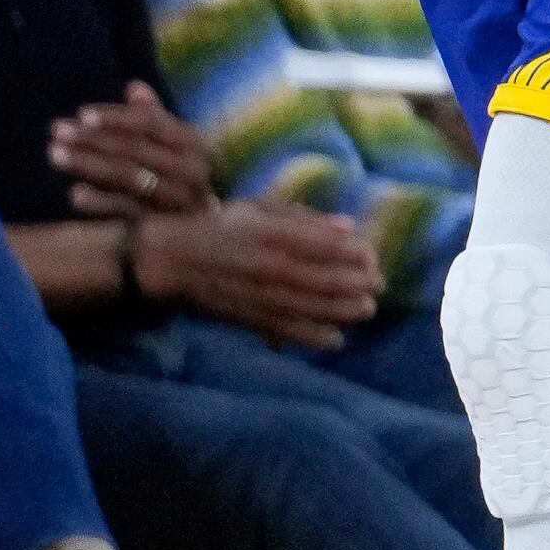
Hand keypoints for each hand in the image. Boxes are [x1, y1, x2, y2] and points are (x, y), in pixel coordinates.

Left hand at [51, 82, 217, 216]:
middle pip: (135, 148)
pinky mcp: (162, 227)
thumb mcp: (174, 147)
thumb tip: (134, 86)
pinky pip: (127, 213)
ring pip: (128, 177)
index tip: (81, 114)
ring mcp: (177, 199)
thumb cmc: (179, 179)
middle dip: (93, 138)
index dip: (116, 118)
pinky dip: (101, 203)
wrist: (201, 230)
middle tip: (57, 130)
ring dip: (89, 164)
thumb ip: (154, 118)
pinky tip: (74, 194)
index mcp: (193, 144)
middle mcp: (191, 169)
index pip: (152, 123)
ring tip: (54, 153)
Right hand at [141, 200, 383, 347]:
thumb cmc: (222, 227)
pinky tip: (336, 340)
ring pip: (310, 308)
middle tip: (378, 286)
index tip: (372, 258)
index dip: (356, 255)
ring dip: (344, 311)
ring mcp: (258, 296)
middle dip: (358, 285)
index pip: (326, 246)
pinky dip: (313, 338)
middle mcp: (268, 266)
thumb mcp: (260, 209)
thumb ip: (304, 218)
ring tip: (366, 309)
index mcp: (272, 234)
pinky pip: (285, 332)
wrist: (172, 260)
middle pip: (324, 280)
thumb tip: (348, 227)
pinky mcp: (247, 318)